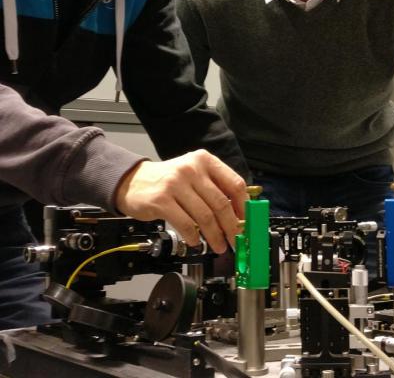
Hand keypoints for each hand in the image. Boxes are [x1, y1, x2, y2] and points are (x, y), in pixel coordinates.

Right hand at [114, 149, 247, 253]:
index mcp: (205, 161)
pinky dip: (194, 237)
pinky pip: (186, 224)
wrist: (133, 181)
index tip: (247, 222)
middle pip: (221, 203)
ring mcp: (176, 184)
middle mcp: (192, 169)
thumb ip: (215, 187)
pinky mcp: (162, 200)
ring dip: (215, 236)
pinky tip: (196, 241)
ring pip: (205, 216)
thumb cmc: (169, 181)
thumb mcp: (194, 173)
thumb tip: (239, 212)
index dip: (244, 206)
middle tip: (235, 240)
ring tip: (219, 245)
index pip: (234, 183)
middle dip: (231, 227)